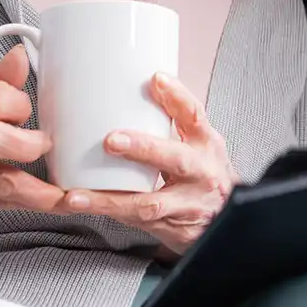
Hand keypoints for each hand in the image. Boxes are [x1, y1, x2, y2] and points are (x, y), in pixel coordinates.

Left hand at [64, 73, 237, 253]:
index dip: (177, 96)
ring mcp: (188, 203)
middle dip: (143, 149)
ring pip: (150, 202)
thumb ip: (175, 122)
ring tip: (79, 195)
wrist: (227, 219)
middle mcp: (201, 172)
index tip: (156, 79)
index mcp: (206, 144)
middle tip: (112, 141)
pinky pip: (137, 221)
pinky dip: (110, 213)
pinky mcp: (173, 227)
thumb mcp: (199, 144)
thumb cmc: (205, 174)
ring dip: (111, 198)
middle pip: (175, 159)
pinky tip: (86, 207)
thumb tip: (137, 90)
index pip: (194, 115)